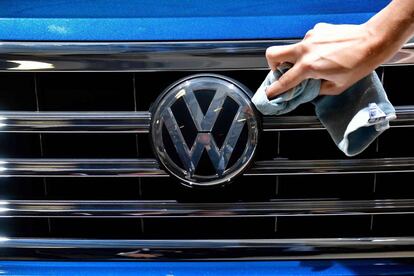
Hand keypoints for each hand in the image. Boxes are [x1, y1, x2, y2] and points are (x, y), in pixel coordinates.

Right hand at [265, 23, 389, 97]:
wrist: (373, 40)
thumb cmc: (359, 64)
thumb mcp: (336, 86)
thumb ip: (316, 89)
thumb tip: (307, 89)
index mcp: (309, 66)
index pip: (284, 81)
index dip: (274, 90)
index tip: (269, 94)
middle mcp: (305, 49)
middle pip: (273, 55)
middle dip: (272, 66)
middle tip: (282, 73)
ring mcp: (310, 37)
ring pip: (292, 49)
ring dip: (297, 58)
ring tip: (314, 63)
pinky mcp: (317, 30)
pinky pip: (307, 42)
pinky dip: (311, 49)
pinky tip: (325, 53)